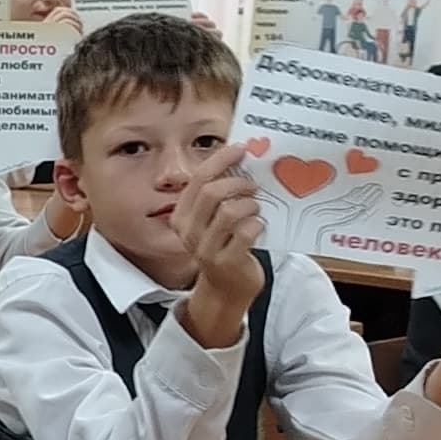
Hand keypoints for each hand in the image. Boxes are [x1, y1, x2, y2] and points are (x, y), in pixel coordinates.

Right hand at [172, 163, 268, 348]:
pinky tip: (258, 227)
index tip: (240, 150)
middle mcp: (189, 231)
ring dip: (249, 205)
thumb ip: (218, 196)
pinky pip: (246, 232)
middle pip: (212, 192)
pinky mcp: (225, 261)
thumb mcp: (213, 221)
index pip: (199, 179)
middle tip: (253, 186)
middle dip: (238, 183)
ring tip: (255, 209)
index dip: (221, 160)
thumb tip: (241, 160)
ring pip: (229, 211)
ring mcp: (206, 248)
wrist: (227, 289)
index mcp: (182, 215)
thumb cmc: (225, 247)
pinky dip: (257, 225)